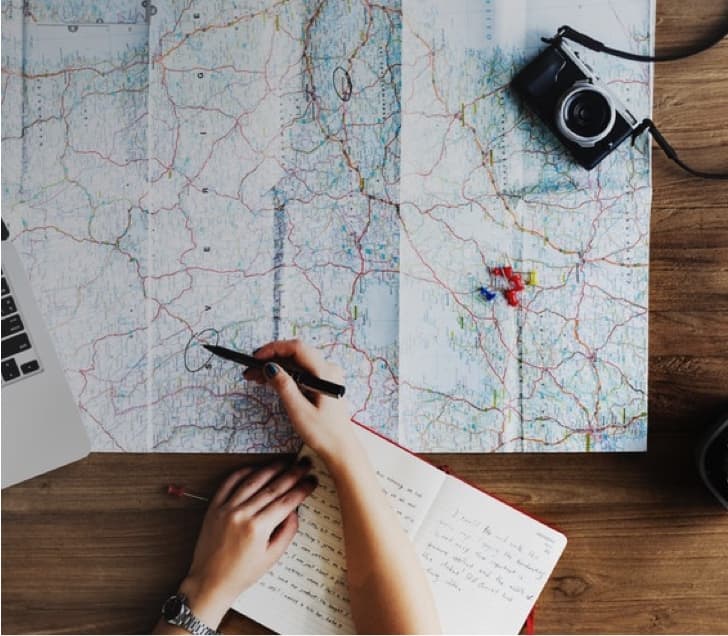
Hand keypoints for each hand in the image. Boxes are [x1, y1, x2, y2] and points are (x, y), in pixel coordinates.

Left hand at [179, 459, 316, 627]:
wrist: (210, 581)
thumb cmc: (242, 573)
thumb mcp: (272, 557)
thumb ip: (287, 531)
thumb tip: (295, 510)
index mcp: (258, 528)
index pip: (286, 502)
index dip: (302, 489)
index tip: (311, 481)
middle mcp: (242, 514)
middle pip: (273, 488)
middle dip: (292, 474)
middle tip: (304, 465)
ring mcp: (226, 508)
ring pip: (253, 481)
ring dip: (271, 469)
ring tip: (284, 463)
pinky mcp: (214, 507)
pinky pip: (229, 483)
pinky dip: (243, 473)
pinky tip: (255, 468)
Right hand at [245, 339, 356, 461]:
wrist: (340, 449)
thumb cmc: (323, 433)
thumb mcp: (299, 411)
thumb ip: (284, 386)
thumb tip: (270, 367)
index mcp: (326, 373)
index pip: (297, 348)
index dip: (274, 349)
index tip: (255, 357)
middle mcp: (328, 370)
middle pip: (295, 354)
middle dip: (271, 359)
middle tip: (250, 370)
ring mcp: (326, 376)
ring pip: (296, 363)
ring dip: (276, 367)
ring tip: (255, 376)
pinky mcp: (323, 384)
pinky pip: (301, 372)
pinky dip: (285, 374)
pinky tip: (270, 381)